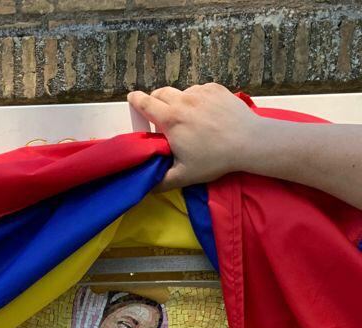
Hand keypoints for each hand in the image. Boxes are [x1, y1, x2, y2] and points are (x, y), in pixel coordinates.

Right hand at [127, 83, 264, 190]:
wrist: (249, 141)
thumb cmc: (214, 159)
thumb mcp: (184, 176)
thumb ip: (161, 181)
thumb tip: (145, 186)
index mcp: (170, 119)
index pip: (145, 103)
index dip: (135, 100)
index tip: (131, 98)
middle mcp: (183, 100)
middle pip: (160, 92)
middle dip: (154, 100)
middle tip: (158, 113)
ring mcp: (200, 92)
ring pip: (181, 92)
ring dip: (177, 101)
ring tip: (186, 117)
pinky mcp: (216, 89)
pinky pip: (199, 90)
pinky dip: (196, 99)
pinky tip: (205, 113)